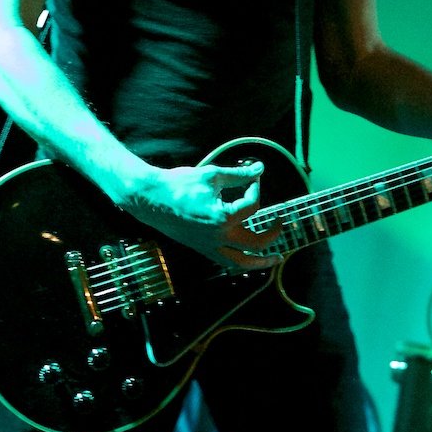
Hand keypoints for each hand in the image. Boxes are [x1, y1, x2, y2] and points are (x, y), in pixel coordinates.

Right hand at [118, 161, 283, 270]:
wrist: (151, 199)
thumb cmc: (179, 184)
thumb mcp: (212, 175)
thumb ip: (239, 175)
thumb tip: (260, 168)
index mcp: (222, 218)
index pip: (252, 206)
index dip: (256, 189)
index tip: (253, 179)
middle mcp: (218, 237)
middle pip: (256, 243)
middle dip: (273, 234)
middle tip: (280, 222)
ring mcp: (209, 246)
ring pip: (241, 262)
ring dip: (261, 262)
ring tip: (276, 259)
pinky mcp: (201, 248)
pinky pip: (226, 261)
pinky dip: (241, 261)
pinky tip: (248, 256)